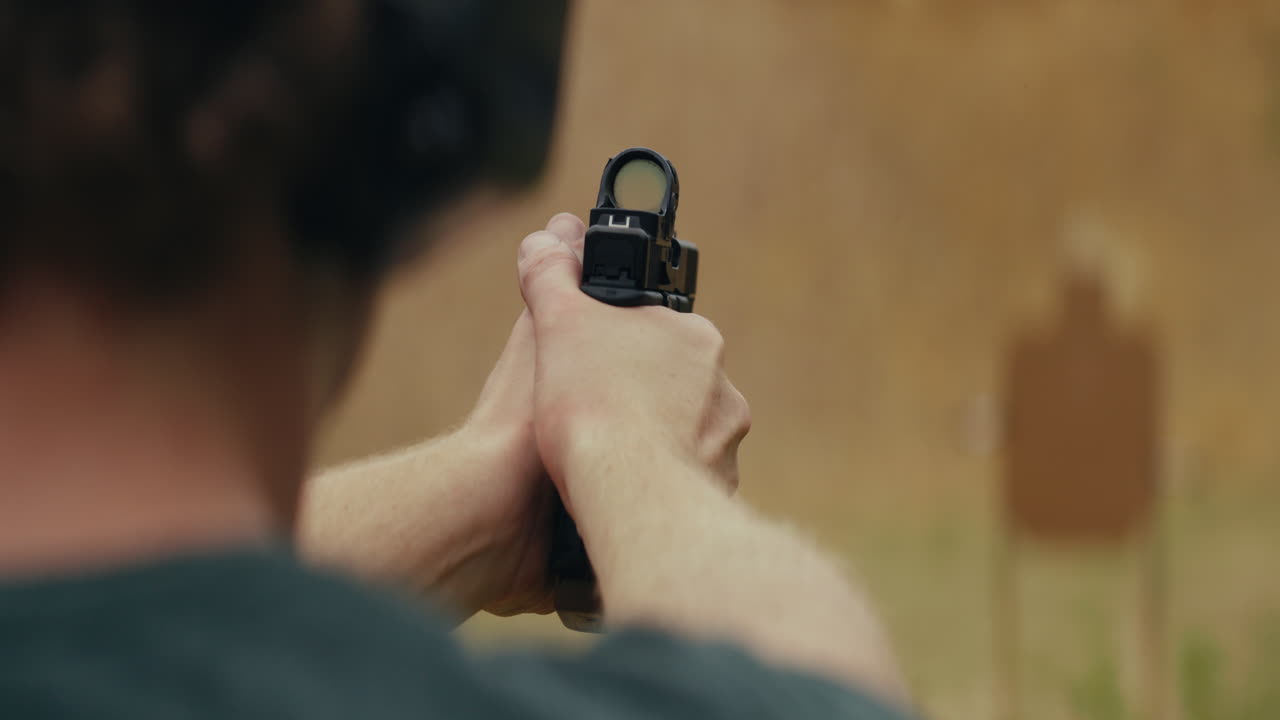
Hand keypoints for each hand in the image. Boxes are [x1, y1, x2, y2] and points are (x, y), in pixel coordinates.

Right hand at [516, 214, 750, 511]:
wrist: (629, 490)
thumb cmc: (595, 405)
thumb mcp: (559, 324)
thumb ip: (551, 278)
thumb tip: (543, 241)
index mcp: (691, 338)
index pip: (655, 331)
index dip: (617, 347)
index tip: (590, 366)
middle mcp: (722, 385)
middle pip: (670, 383)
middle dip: (636, 394)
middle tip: (592, 411)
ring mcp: (724, 438)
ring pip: (683, 431)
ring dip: (652, 439)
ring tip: (607, 455)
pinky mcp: (719, 484)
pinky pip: (687, 477)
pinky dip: (659, 480)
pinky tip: (628, 487)